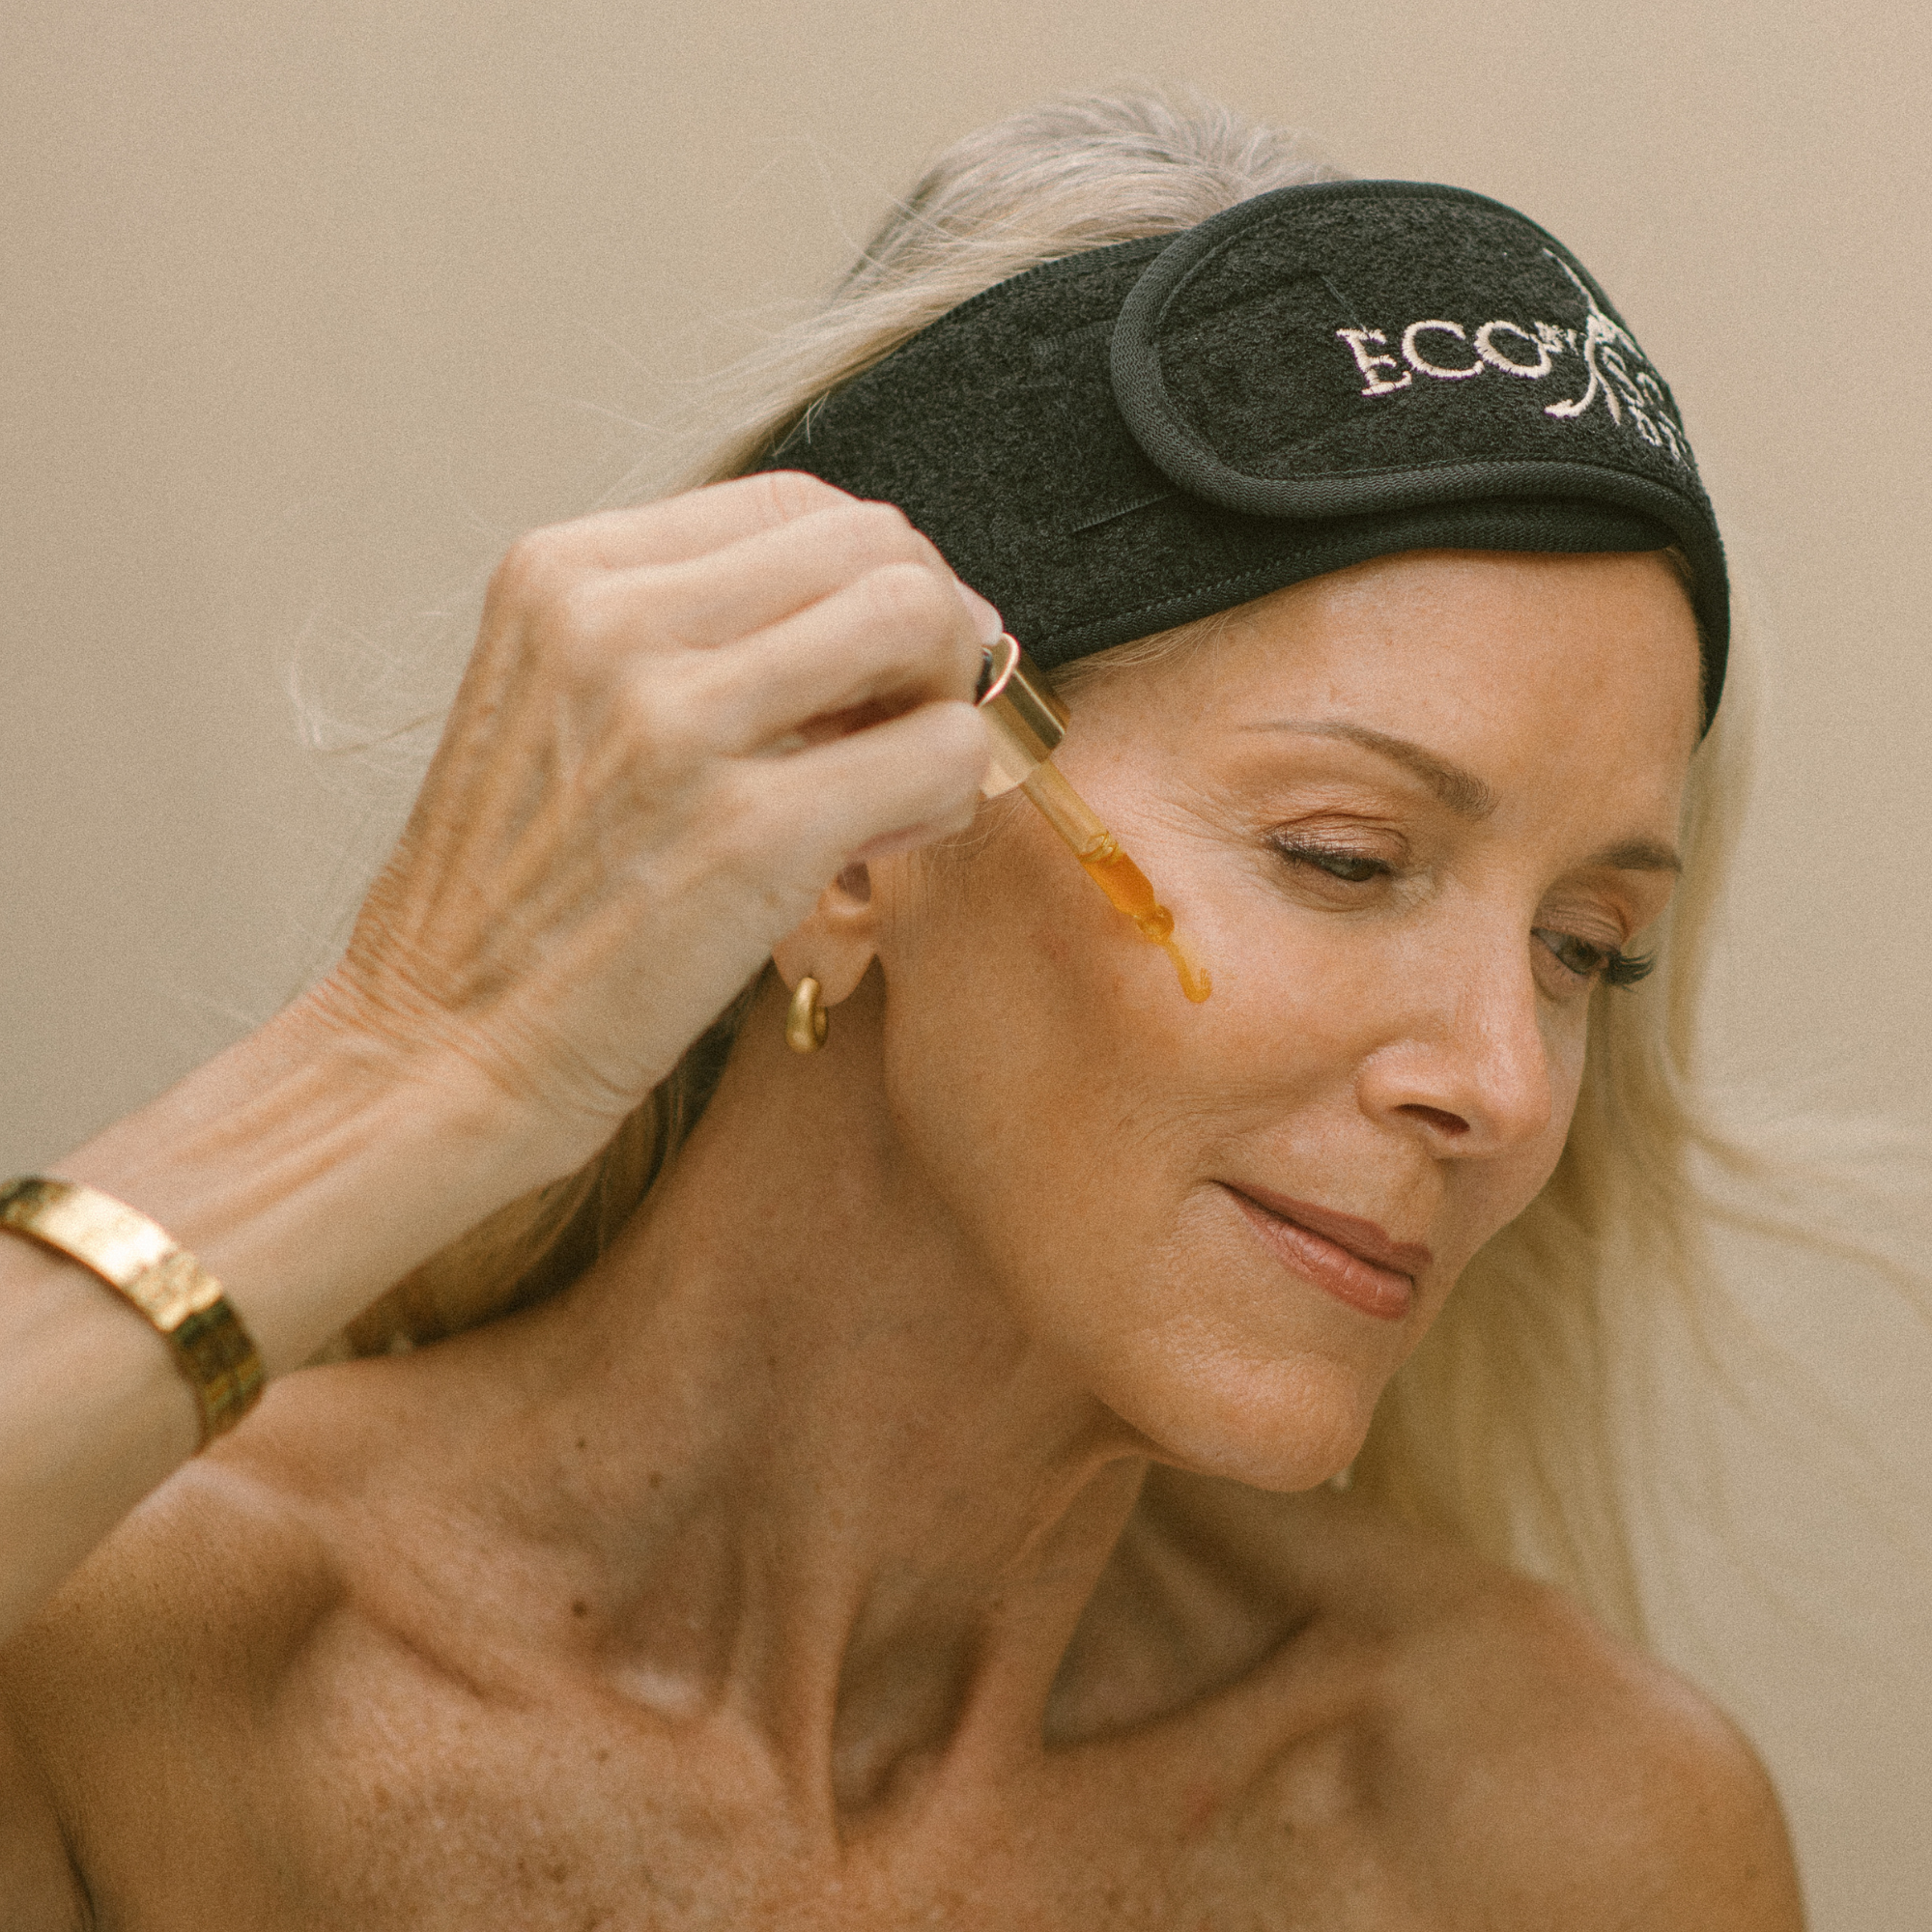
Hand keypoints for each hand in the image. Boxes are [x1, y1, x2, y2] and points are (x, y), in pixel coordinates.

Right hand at [310, 472, 992, 1176]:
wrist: (435, 1052)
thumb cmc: (512, 907)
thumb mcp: (558, 710)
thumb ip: (683, 642)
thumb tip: (864, 615)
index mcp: (564, 575)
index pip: (791, 501)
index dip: (867, 572)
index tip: (880, 655)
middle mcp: (615, 621)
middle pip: (869, 540)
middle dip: (928, 621)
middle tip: (917, 710)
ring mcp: (683, 722)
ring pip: (918, 617)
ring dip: (947, 695)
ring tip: (904, 776)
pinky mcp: (754, 832)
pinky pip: (940, 750)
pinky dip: (951, 789)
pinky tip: (890, 841)